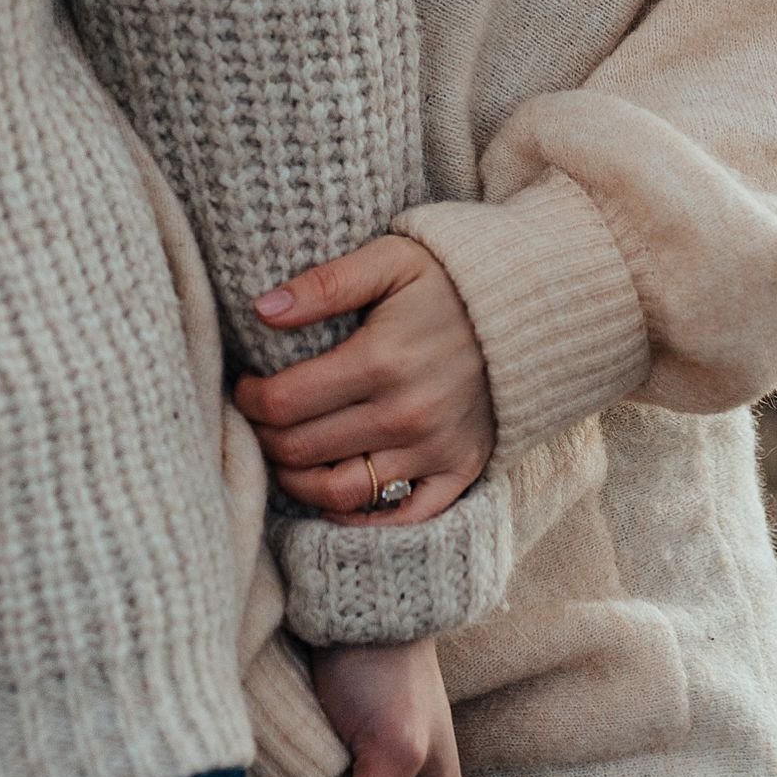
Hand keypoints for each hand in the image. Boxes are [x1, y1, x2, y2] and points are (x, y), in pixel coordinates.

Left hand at [236, 237, 494, 524]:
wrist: (531, 304)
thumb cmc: (449, 278)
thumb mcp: (389, 259)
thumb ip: (325, 284)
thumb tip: (261, 310)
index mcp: (381, 361)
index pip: (284, 403)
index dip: (249, 399)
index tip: (245, 386)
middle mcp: (406, 414)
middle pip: (302, 450)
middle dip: (265, 437)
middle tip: (260, 419)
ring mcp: (434, 449)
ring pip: (340, 493)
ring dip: (297, 481)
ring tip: (287, 455)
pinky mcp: (459, 470)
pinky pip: (401, 518)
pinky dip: (361, 518)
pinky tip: (335, 497)